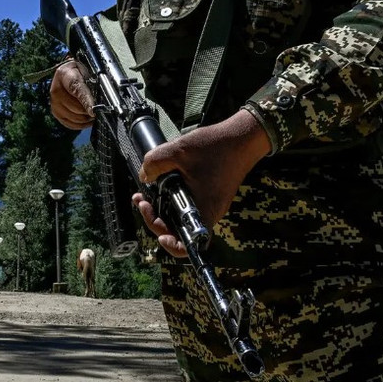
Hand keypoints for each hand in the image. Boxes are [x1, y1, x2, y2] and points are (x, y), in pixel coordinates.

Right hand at [50, 59, 95, 129]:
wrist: (66, 74)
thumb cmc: (79, 72)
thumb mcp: (86, 72)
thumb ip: (92, 83)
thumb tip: (100, 100)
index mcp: (65, 75)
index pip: (77, 90)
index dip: (86, 102)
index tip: (94, 111)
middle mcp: (56, 89)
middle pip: (76, 107)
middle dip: (89, 111)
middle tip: (98, 109)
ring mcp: (54, 102)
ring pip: (74, 117)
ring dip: (86, 118)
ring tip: (93, 113)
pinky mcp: (55, 112)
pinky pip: (70, 124)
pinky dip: (81, 124)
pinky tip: (88, 121)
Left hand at [133, 109, 270, 257]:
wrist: (242, 137)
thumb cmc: (216, 147)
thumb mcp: (177, 151)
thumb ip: (154, 163)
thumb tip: (144, 176)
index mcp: (203, 210)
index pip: (187, 245)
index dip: (169, 244)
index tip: (156, 229)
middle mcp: (208, 213)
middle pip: (177, 230)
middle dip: (154, 219)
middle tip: (140, 201)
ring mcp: (210, 205)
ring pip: (181, 217)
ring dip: (161, 208)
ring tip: (145, 194)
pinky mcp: (210, 196)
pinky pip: (188, 205)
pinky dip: (172, 199)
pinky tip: (160, 184)